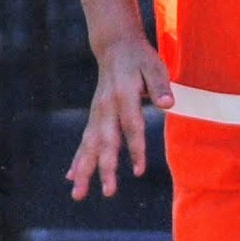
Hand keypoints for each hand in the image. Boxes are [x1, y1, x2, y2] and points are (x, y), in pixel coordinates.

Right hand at [67, 34, 175, 199]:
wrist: (115, 46)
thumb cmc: (140, 58)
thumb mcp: (155, 66)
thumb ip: (160, 86)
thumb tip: (168, 104)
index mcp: (122, 95)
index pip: (131, 126)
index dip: (135, 149)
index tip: (139, 171)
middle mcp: (105, 107)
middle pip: (105, 142)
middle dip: (105, 168)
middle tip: (108, 191)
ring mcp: (96, 114)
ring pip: (88, 146)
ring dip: (84, 171)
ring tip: (78, 194)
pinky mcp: (94, 118)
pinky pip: (84, 142)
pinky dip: (77, 160)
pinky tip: (71, 178)